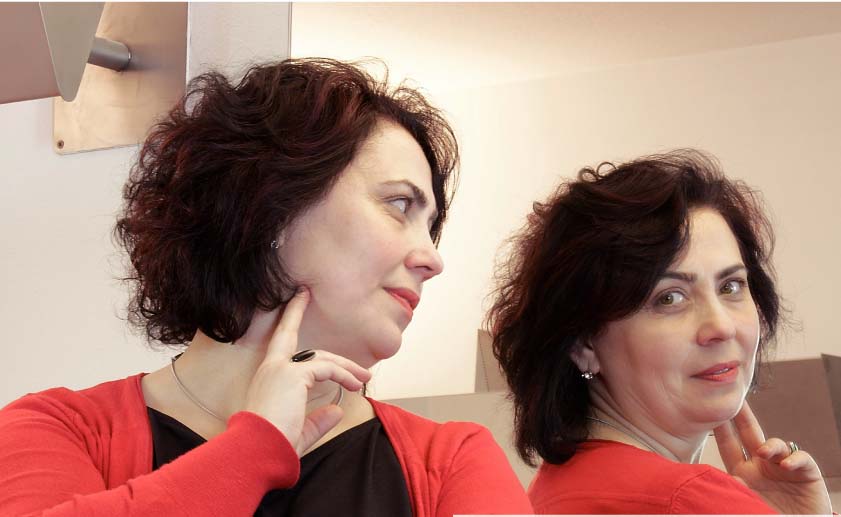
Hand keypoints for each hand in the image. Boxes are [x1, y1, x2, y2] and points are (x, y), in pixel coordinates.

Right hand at [243, 288, 371, 455]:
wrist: (257, 452)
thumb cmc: (272, 446)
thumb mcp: (299, 431)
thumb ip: (317, 421)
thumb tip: (337, 410)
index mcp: (268, 378)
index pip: (282, 343)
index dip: (292, 318)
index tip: (301, 296)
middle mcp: (271, 368)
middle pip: (308, 348)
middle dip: (335, 356)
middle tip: (360, 369)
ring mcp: (281, 369)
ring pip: (323, 358)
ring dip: (346, 368)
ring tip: (364, 379)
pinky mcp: (293, 374)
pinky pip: (327, 368)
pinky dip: (343, 375)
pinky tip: (354, 385)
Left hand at [714, 402, 831, 514]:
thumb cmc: (766, 516)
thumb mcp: (746, 503)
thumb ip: (737, 489)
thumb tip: (732, 478)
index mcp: (742, 472)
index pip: (728, 446)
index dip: (721, 429)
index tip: (711, 411)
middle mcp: (761, 466)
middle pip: (750, 435)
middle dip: (742, 417)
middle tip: (736, 401)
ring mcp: (783, 468)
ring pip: (776, 445)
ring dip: (770, 445)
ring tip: (763, 452)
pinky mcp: (806, 473)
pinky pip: (801, 459)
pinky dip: (794, 460)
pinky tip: (787, 465)